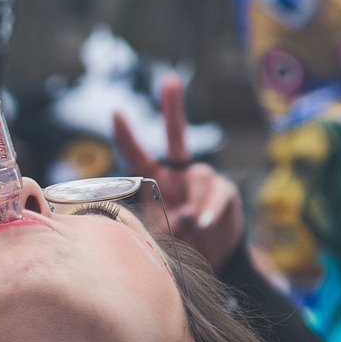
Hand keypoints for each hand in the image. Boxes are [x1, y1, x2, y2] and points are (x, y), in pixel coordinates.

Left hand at [111, 74, 242, 269]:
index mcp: (154, 180)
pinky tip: (201, 222)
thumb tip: (178, 220)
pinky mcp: (225, 193)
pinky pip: (217, 195)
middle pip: (176, 137)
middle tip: (171, 80)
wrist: (209, 261)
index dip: (127, 136)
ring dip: (192, 202)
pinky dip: (208, 210)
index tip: (115, 112)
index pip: (137, 156)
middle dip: (174, 108)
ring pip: (199, 176)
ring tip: (186, 227)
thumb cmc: (174, 245)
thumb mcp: (154, 237)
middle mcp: (178, 173)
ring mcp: (203, 181)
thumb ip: (157, 226)